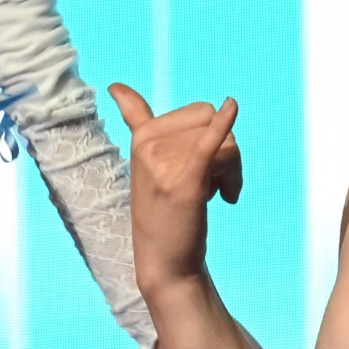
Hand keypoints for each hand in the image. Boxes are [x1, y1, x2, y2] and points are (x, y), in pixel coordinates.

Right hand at [106, 84, 242, 297]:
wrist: (165, 261)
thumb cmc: (165, 211)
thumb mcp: (146, 164)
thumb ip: (136, 123)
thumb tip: (116, 87)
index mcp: (142, 137)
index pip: (196, 114)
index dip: (210, 125)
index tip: (132, 91)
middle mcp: (149, 145)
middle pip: (216, 124)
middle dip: (227, 153)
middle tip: (216, 185)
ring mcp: (165, 164)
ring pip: (226, 143)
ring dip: (232, 172)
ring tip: (218, 194)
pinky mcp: (184, 183)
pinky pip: (210, 146)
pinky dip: (224, 126)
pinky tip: (233, 107)